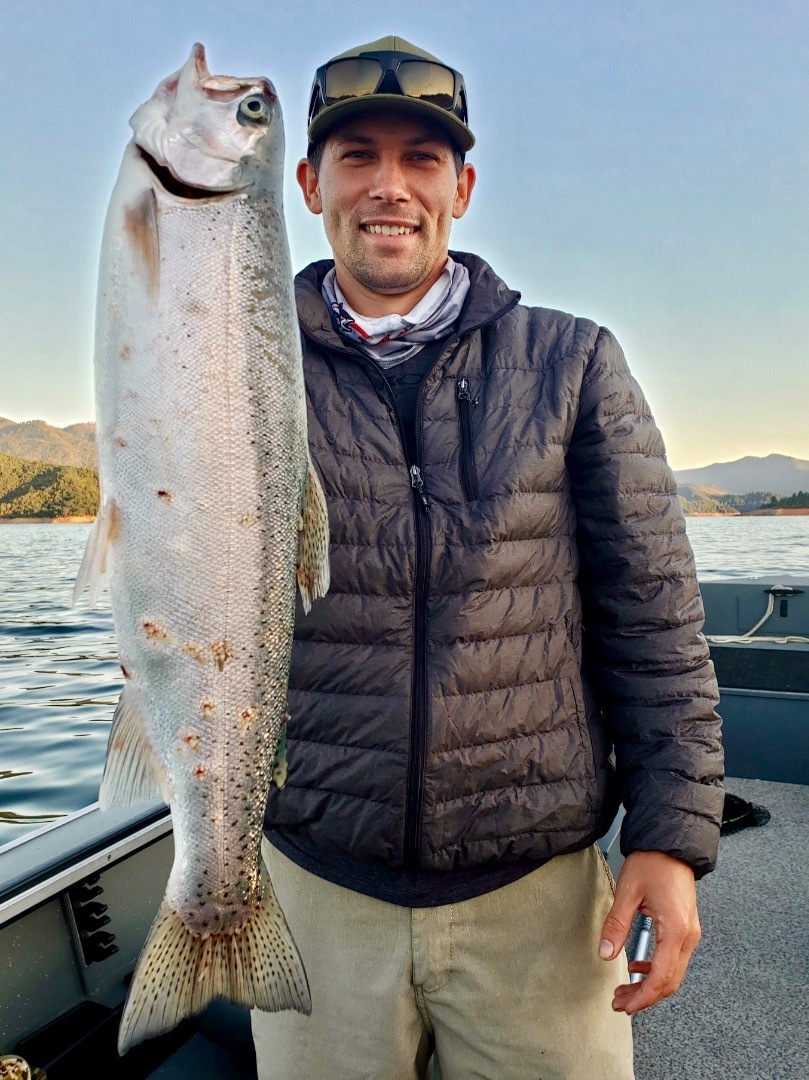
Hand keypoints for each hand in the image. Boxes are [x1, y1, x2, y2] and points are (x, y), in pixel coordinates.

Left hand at [598, 849, 700, 1014]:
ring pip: (673, 973)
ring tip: (624, 989)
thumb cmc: (652, 863)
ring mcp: (690, 933)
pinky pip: (673, 959)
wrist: (670, 844)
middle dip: (645, 997)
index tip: (625, 1006)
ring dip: (650, 985)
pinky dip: (656, 970)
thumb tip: (606, 953)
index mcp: (676, 930)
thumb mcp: (628, 892)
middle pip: (670, 981)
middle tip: (620, 1002)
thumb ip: (616, 924)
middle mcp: (688, 936)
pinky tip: (637, 966)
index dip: (642, 997)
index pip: (661, 977)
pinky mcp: (685, 928)